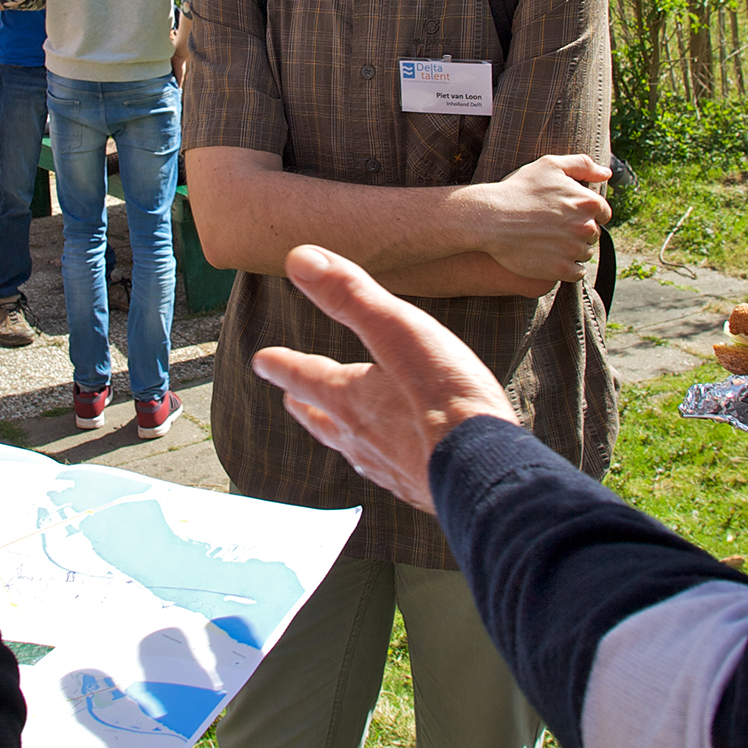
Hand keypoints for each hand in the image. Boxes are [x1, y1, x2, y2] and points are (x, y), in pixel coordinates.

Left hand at [253, 246, 515, 514]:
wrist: (485, 473)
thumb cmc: (444, 398)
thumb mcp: (398, 331)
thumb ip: (351, 296)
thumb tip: (299, 259)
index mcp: (350, 398)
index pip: (306, 376)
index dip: (283, 364)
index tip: (262, 360)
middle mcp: (361, 437)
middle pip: (322, 418)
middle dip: (305, 404)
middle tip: (291, 398)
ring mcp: (390, 468)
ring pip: (352, 449)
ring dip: (338, 435)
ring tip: (335, 430)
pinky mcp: (421, 488)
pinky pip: (390, 472)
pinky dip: (381, 460)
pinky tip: (395, 463)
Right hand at [467, 153, 613, 285]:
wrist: (491, 218)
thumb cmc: (519, 190)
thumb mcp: (550, 165)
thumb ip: (583, 165)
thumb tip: (606, 174)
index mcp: (588, 202)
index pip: (602, 213)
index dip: (585, 213)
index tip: (566, 214)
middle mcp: (586, 227)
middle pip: (592, 234)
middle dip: (578, 231)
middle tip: (553, 227)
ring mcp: (573, 250)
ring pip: (585, 253)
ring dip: (573, 250)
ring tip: (548, 242)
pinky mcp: (561, 270)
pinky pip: (577, 273)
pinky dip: (568, 268)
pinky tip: (552, 259)